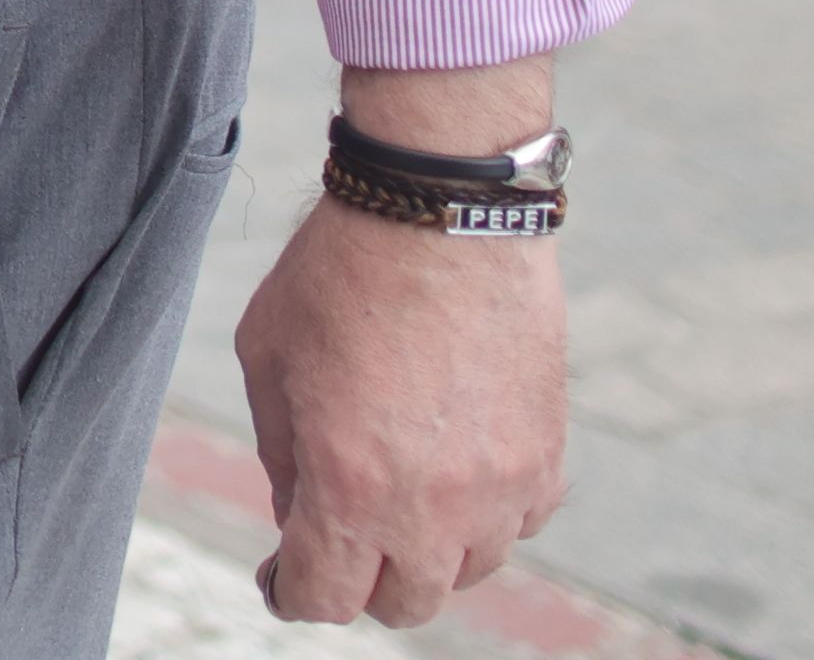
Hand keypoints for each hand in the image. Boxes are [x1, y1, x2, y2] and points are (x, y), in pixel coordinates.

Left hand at [232, 194, 566, 627]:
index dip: (292, 592)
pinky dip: (487, 511)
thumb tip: (298, 514)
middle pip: (403, 603)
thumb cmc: (337, 272)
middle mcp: (431, 507)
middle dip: (362, 578)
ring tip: (401, 488)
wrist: (440, 209)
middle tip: (339, 533)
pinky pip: (520, 521)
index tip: (282, 574)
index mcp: (349, 488)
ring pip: (468, 568)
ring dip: (429, 547)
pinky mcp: (546, 456)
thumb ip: (280, 454)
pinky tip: (457, 464)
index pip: (324, 597)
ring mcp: (500, 487)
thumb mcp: (267, 359)